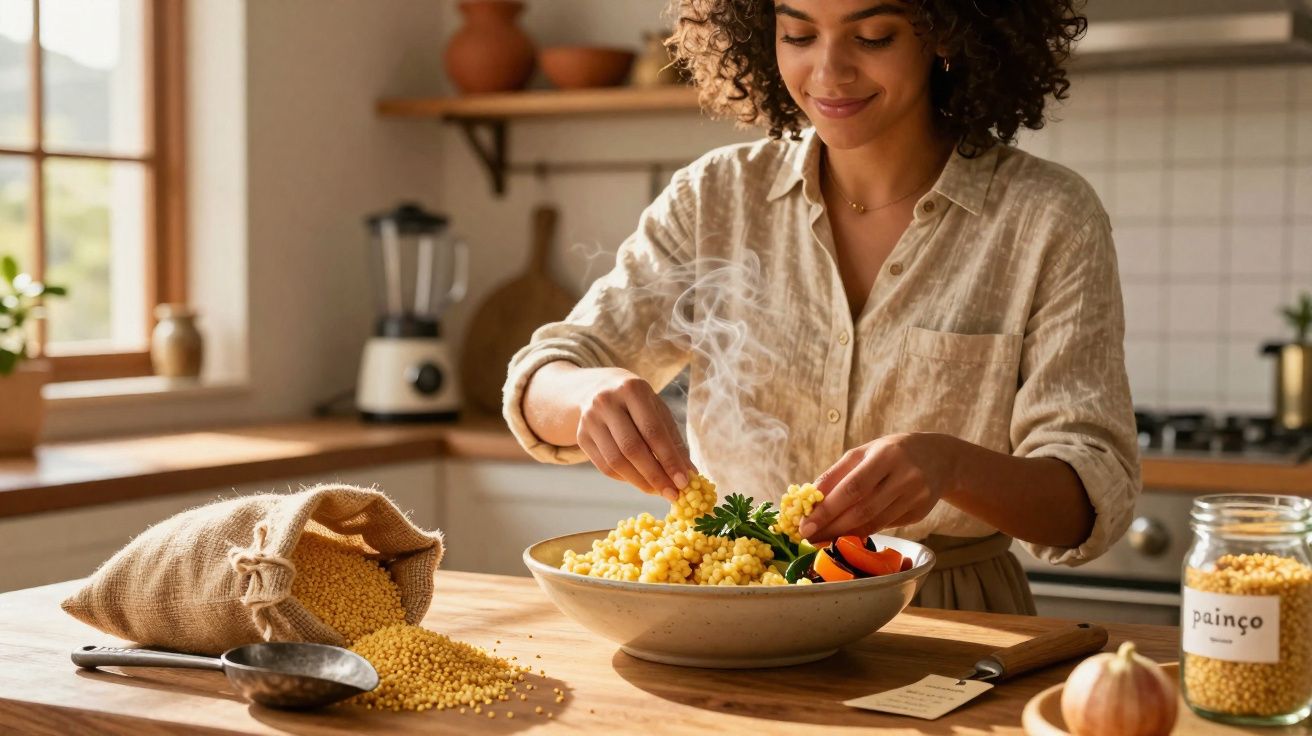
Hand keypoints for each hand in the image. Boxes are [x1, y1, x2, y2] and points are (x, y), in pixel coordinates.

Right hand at [576, 368, 694, 501]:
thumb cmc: (638, 404)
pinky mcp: (581, 436)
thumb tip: (689, 473)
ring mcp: (590, 419)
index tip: (683, 482)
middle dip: (654, 475)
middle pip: (632, 448)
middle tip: (671, 494)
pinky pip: (605, 466)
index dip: (669, 459)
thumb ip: (673, 441)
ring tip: (657, 491)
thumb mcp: (658, 412)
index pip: (653, 431)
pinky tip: (640, 482)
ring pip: (616, 461)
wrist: (599, 389)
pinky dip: (625, 479)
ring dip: (640, 482)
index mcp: (632, 389)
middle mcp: (606, 402)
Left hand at [799, 433, 959, 540]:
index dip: (827, 509)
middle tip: (808, 537)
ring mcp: (916, 497)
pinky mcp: (920, 513)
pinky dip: (863, 531)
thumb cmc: (891, 452)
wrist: (940, 458)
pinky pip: (885, 526)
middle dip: (831, 526)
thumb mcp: (864, 453)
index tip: (805, 524)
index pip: (852, 487)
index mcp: (886, 455)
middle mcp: (905, 477)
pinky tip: (846, 534)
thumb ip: (836, 474)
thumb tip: (810, 499)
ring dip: (844, 533)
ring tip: (822, 538)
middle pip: (863, 510)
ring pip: (874, 523)